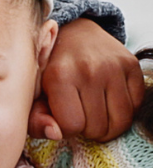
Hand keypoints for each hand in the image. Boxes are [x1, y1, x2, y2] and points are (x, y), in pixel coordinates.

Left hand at [31, 18, 142, 140]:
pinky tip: (109, 104)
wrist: (71, 32)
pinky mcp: (132, 64)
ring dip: (108, 126)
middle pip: (98, 127)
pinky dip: (124, 112)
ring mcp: (114, 66)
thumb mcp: (32, 94)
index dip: (66, 129)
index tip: (63, 118)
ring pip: (121, 121)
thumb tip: (56, 135)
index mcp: (59, 77)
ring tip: (95, 116)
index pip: (71, 126)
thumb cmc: (47, 69)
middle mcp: (90, 70)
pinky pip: (136, 105)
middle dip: (87, 130)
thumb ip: (36, 120)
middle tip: (80, 116)